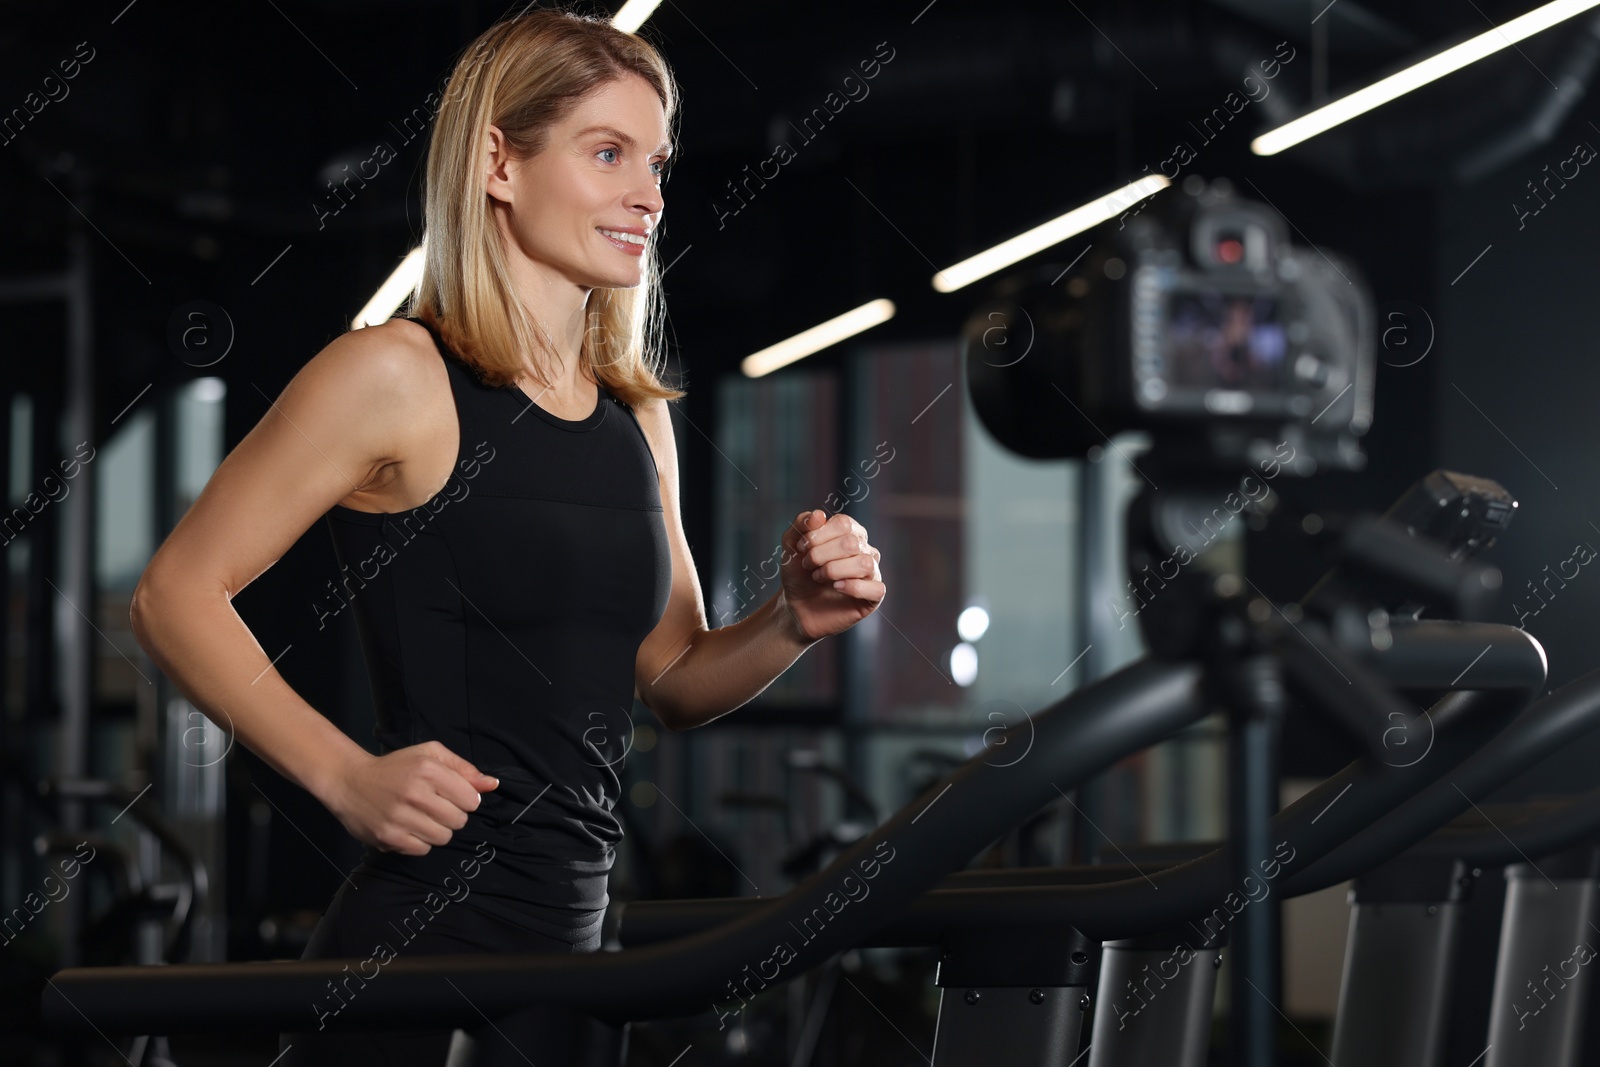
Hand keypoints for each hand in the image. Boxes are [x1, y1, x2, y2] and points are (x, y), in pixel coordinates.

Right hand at [325, 741, 499, 855]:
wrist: (349, 782)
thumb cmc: (395, 767)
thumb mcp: (429, 755)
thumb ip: (463, 769)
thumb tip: (493, 785)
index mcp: (428, 769)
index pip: (472, 799)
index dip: (466, 799)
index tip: (452, 796)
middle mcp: (414, 793)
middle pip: (459, 821)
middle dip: (452, 816)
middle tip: (435, 807)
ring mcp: (399, 817)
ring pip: (443, 838)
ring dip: (437, 830)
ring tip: (421, 817)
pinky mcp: (388, 837)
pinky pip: (422, 849)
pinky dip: (420, 842)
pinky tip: (409, 828)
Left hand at [778, 509, 885, 643]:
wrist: (796, 606)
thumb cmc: (798, 573)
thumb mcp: (792, 546)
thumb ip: (801, 525)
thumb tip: (819, 515)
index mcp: (850, 532)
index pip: (843, 523)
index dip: (818, 535)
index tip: (801, 548)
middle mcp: (865, 549)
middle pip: (852, 543)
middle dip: (821, 555)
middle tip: (807, 565)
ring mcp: (872, 572)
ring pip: (865, 564)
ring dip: (834, 571)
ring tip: (818, 577)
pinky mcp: (874, 596)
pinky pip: (876, 588)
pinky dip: (853, 587)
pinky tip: (836, 588)